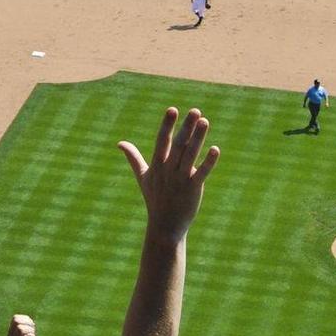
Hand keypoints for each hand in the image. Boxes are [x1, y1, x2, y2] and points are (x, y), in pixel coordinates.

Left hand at [6, 314, 46, 335]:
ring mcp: (11, 334)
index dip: (30, 330)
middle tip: (34, 331)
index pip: (20, 329)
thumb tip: (29, 335)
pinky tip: (31, 327)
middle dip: (28, 324)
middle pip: (16, 321)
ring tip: (33, 329)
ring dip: (27, 321)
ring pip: (16, 318)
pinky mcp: (13, 331)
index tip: (34, 335)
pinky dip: (26, 320)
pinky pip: (17, 318)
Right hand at [118, 107, 220, 240]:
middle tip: (196, 111)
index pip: (162, 141)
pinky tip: (215, 149)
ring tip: (205, 121)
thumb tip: (120, 143)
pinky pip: (201, 173)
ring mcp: (181, 179)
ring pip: (190, 155)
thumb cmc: (154, 199)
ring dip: (198, 138)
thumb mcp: (143, 177)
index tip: (172, 109)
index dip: (167, 125)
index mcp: (157, 165)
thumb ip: (133, 158)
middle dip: (186, 127)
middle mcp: (168, 170)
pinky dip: (208, 162)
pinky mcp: (193, 189)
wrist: (164, 226)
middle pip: (178, 145)